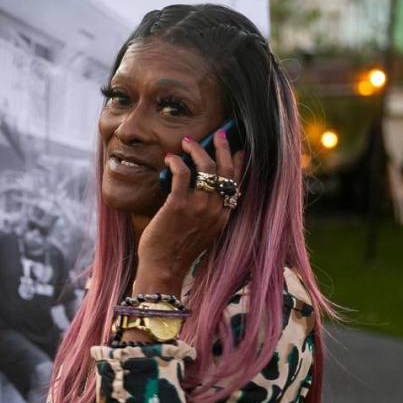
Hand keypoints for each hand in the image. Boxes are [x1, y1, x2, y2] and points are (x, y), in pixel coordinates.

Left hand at [134, 130, 244, 294]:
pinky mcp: (178, 205)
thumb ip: (207, 212)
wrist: (164, 268)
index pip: (236, 182)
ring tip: (187, 141)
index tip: (238, 148)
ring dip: (196, 149)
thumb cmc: (177, 250)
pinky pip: (182, 174)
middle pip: (226, 170)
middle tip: (217, 134)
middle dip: (223, 147)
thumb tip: (199, 187)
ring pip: (205, 167)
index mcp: (224, 216)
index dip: (238, 162)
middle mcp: (216, 209)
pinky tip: (170, 158)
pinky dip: (176, 162)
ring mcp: (198, 207)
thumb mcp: (203, 231)